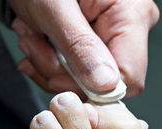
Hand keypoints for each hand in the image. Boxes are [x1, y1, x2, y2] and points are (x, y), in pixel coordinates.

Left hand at [10, 0, 159, 96]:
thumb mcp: (54, 8)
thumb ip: (79, 46)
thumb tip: (106, 85)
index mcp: (131, 14)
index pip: (128, 77)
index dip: (89, 87)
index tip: (53, 74)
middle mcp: (128, 29)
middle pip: (101, 83)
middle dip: (58, 73)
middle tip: (31, 45)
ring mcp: (110, 38)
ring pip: (83, 82)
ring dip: (47, 66)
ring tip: (30, 37)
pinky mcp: (93, 46)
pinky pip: (73, 73)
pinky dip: (47, 62)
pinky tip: (36, 41)